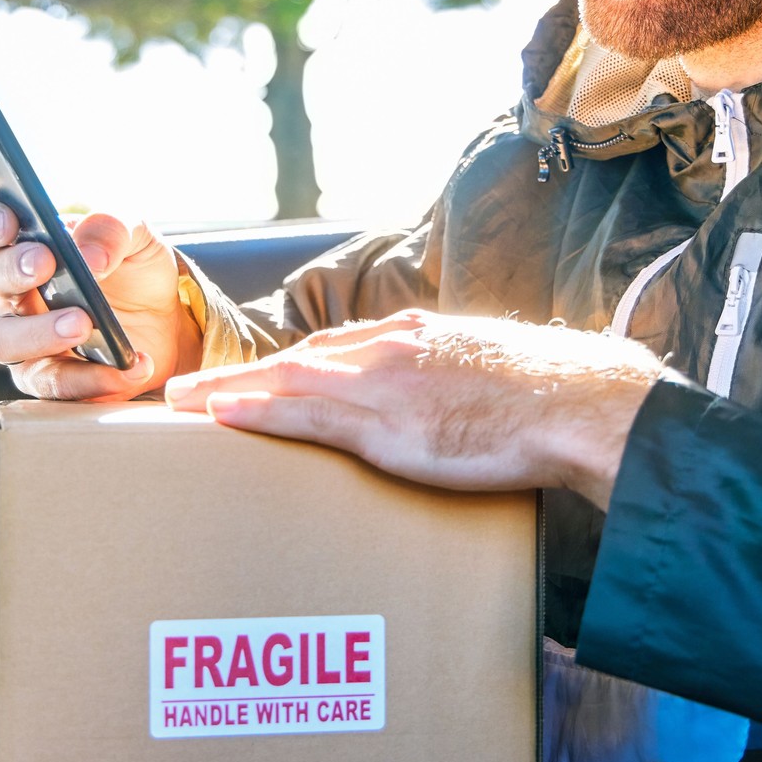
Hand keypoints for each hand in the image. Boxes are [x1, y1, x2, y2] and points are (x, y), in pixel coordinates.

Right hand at [0, 198, 202, 400]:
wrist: (168, 318)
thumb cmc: (136, 268)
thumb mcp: (135, 234)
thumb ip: (111, 229)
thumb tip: (89, 258)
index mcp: (23, 244)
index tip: (7, 222)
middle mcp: (13, 292)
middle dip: (14, 270)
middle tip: (46, 264)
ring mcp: (25, 339)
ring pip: (3, 341)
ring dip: (39, 332)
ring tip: (82, 324)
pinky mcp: (50, 379)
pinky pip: (55, 384)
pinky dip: (93, 377)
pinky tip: (129, 363)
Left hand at [163, 309, 664, 507]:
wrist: (584, 402)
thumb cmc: (552, 399)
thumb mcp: (490, 375)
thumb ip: (454, 384)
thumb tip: (446, 410)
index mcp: (416, 339)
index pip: (333, 349)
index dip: (285, 366)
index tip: (248, 381)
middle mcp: (390, 351)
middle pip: (297, 359)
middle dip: (238, 375)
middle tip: (182, 392)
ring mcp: (385, 383)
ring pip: (286, 380)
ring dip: (227, 389)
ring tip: (177, 404)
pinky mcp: (389, 423)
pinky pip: (307, 414)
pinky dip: (259, 409)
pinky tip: (220, 414)